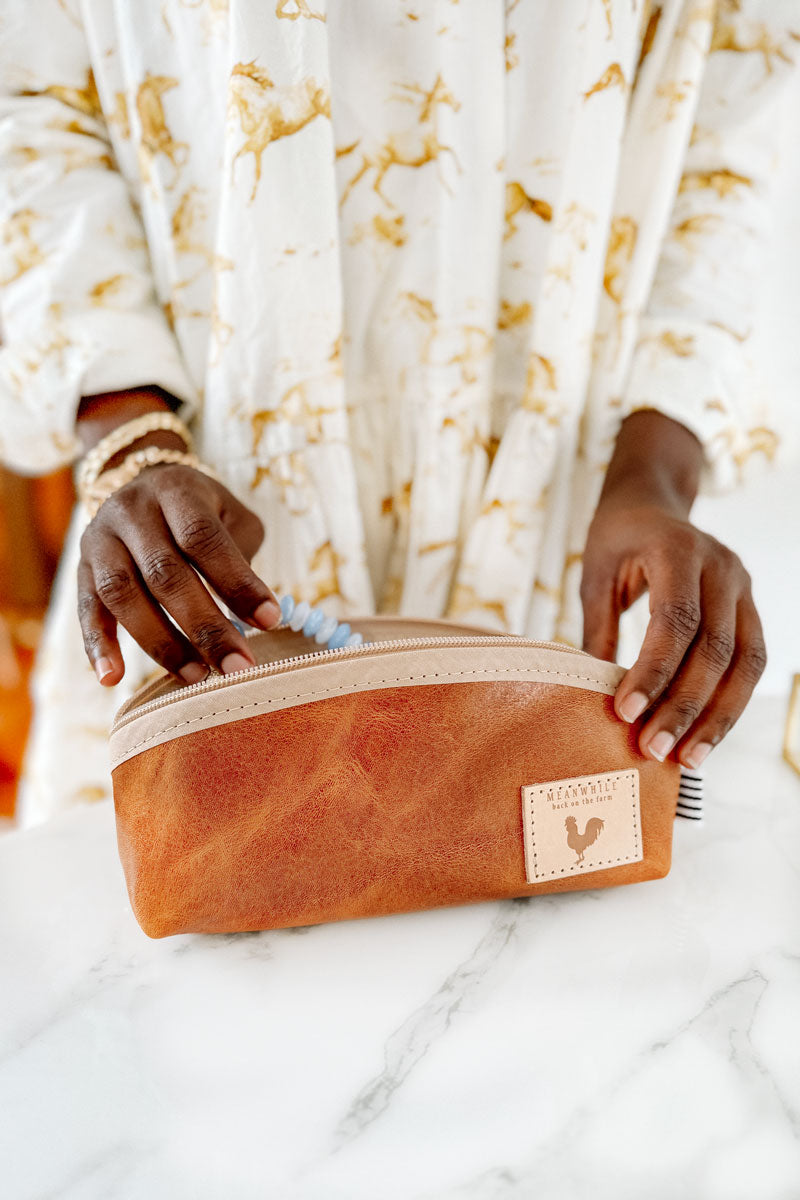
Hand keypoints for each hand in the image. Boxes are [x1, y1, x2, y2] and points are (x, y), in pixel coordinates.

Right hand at [75, 387, 281, 685]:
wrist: (141, 486)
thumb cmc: (200, 513)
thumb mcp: (230, 516)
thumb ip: (241, 557)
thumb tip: (256, 617)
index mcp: (175, 491)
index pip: (203, 538)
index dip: (236, 582)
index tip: (270, 621)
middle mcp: (132, 511)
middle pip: (165, 573)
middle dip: (205, 626)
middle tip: (237, 666)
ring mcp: (100, 540)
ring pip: (123, 594)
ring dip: (160, 642)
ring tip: (196, 676)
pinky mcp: (81, 570)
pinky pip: (87, 610)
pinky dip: (98, 646)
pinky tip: (113, 679)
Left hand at [580, 411, 766, 768]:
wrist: (653, 501)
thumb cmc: (617, 538)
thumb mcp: (595, 574)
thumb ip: (598, 631)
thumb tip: (588, 698)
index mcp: (678, 548)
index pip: (674, 620)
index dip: (653, 670)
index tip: (625, 712)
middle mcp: (721, 565)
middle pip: (714, 648)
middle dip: (684, 706)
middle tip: (653, 750)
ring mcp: (742, 585)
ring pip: (744, 662)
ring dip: (717, 716)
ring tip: (688, 760)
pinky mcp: (750, 606)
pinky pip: (751, 662)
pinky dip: (730, 703)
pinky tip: (707, 736)